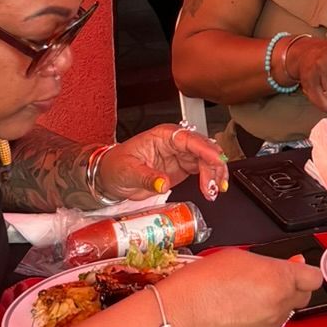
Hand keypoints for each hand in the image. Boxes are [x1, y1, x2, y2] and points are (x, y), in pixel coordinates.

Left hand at [97, 125, 229, 203]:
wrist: (110, 178)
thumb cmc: (116, 167)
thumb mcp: (128, 172)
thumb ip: (147, 177)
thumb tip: (164, 183)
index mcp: (162, 136)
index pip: (189, 139)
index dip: (205, 149)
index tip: (216, 161)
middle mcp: (174, 143)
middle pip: (203, 149)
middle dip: (214, 165)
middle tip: (215, 184)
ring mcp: (180, 155)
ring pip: (206, 160)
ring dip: (215, 174)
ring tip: (216, 190)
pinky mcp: (182, 168)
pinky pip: (202, 170)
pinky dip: (210, 179)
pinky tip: (214, 188)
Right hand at [168, 249, 321, 326]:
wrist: (183, 313)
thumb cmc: (206, 281)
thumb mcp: (241, 256)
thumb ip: (272, 263)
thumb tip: (290, 265)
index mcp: (281, 279)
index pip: (314, 278)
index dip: (306, 271)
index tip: (298, 268)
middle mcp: (281, 305)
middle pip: (303, 296)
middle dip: (293, 287)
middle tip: (272, 278)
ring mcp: (270, 325)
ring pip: (286, 312)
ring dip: (276, 302)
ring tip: (250, 293)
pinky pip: (269, 325)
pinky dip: (262, 317)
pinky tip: (242, 308)